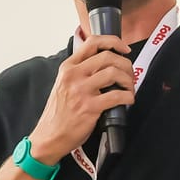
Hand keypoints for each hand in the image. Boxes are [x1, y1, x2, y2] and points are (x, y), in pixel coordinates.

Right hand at [28, 36, 134, 162]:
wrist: (49, 137)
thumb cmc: (58, 113)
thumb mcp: (63, 84)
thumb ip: (79, 72)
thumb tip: (105, 65)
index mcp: (68, 67)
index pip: (92, 42)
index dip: (113, 42)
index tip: (124, 49)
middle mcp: (74, 75)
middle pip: (108, 57)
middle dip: (125, 64)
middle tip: (129, 74)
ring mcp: (81, 91)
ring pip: (114, 73)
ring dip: (128, 80)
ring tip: (129, 88)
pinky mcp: (90, 107)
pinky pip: (117, 95)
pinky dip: (128, 96)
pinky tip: (128, 100)